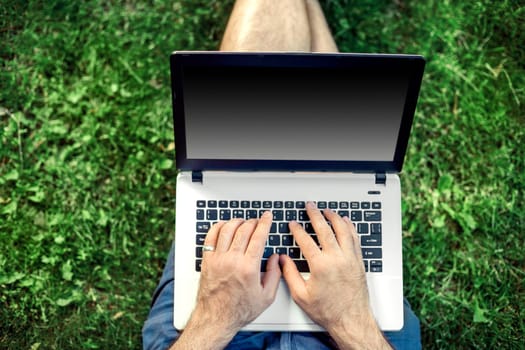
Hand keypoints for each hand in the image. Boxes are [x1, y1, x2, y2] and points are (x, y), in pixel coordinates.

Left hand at [193, 212, 280, 336]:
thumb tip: (276, 259)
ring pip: (227, 230)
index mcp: (249, 268)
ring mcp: (218, 259)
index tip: (267, 217)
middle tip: (258, 220)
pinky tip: (224, 226)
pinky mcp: (207, 261)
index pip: (258, 236)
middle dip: (253, 221)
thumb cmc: (239, 310)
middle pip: (243, 230)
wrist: (216, 318)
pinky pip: (211, 237)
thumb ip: (275, 275)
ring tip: (243, 222)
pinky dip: (218, 227)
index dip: (265, 223)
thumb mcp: (267, 297)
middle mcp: (232, 260)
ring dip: (237, 222)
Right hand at [280, 202, 390, 348]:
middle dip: (315, 215)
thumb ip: (289, 274)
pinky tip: (346, 222)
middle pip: (325, 229)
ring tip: (327, 211)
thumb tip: (282, 260)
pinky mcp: (358, 262)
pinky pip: (355, 238)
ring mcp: (350, 259)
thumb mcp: (301, 295)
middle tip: (310, 206)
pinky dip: (349, 227)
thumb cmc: (328, 311)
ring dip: (334, 217)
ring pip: (342, 230)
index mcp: (320, 265)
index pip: (306, 240)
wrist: (351, 320)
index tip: (293, 224)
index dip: (297, 230)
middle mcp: (336, 259)